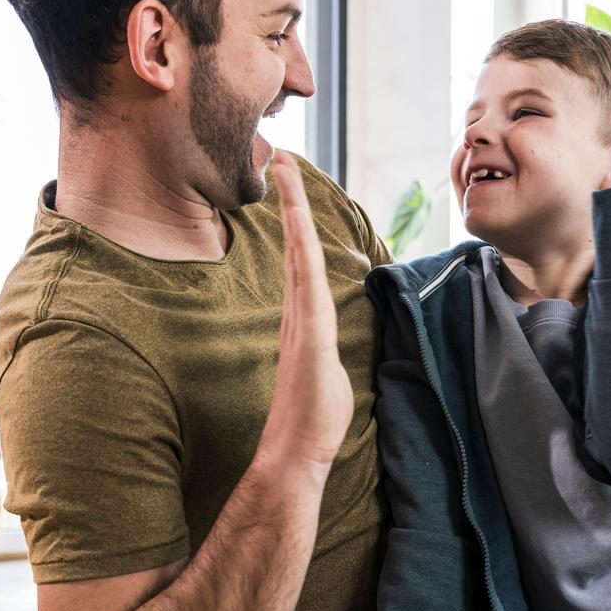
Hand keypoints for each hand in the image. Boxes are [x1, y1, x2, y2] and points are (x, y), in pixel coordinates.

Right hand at [258, 151, 353, 474]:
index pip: (302, 258)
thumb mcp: (329, 376)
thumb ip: (328, 356)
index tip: (291, 185)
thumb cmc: (312, 422)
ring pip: (298, 252)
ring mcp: (300, 320)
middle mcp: (298, 311)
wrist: (295, 454)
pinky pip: (305, 280)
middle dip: (289, 198)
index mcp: (305, 318)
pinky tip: (296, 217)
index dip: (297, 221)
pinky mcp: (307, 334)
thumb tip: (329, 357)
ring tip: (286, 168)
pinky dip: (299, 245)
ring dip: (292, 209)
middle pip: (295, 243)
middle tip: (281, 156)